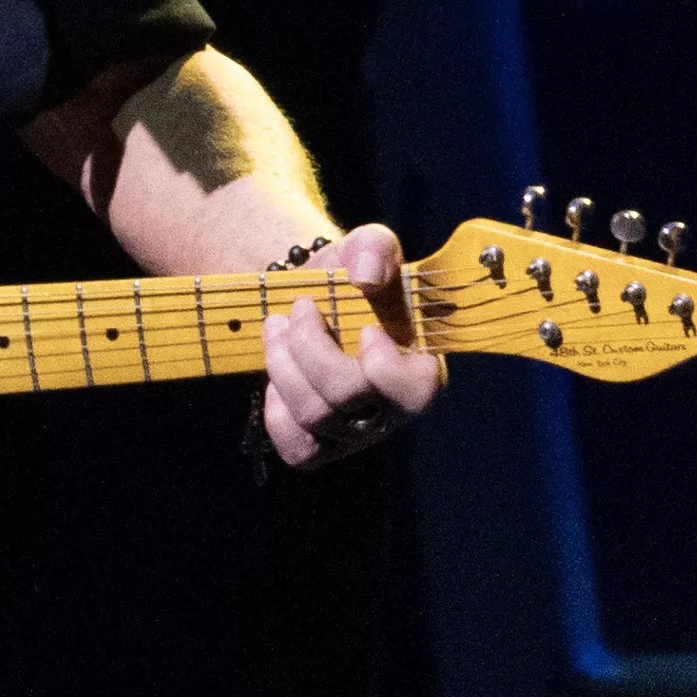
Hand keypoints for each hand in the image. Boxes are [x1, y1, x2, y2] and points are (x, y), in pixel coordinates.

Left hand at [257, 223, 444, 467]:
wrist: (311, 299)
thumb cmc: (350, 280)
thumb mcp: (364, 250)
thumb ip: (374, 247)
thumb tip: (366, 273)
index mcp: (420, 367)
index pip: (416, 391)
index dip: (383, 364)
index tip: (363, 327)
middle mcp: (392, 409)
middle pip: (348, 397)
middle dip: (310, 345)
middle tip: (300, 309)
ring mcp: (356, 433)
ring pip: (314, 416)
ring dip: (282, 363)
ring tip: (276, 326)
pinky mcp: (321, 445)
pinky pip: (297, 449)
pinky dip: (277, 412)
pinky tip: (277, 378)